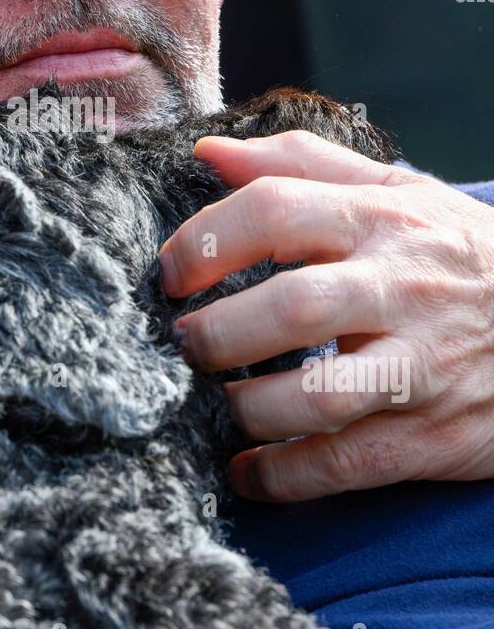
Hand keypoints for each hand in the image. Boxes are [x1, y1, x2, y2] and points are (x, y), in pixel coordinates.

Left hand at [158, 128, 493, 501]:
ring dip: (247, 408)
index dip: (204, 241)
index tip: (168, 274)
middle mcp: (402, 288)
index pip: (275, 210)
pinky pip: (346, 466)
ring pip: (319, 396)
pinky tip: (247, 470)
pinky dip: (283, 476)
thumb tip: (206, 152)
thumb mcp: (399, 192)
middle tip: (184, 344)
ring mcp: (421, 366)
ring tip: (218, 403)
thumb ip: (301, 165)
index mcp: (382, 219)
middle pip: (292, 307)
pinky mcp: (432, 436)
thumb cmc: (460, 255)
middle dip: (217, 333)